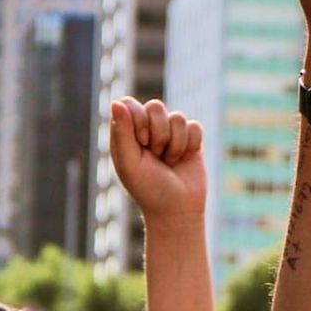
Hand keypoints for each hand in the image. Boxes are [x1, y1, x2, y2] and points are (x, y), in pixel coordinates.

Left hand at [108, 98, 204, 222]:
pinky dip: (190, 145)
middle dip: (159, 133)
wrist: (177, 209)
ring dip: (175, 144)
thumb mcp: (130, 163)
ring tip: (169, 162)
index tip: (142, 141)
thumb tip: (116, 101)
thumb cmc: (148, 188)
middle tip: (155, 155)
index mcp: (126, 133)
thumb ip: (122, 133)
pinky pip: (194, 126)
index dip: (139, 119)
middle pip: (155, 106)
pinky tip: (184, 159)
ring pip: (177, 117)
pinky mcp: (190, 138)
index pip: (130, 104)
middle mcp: (146, 129)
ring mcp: (170, 132)